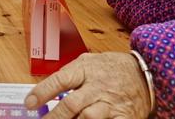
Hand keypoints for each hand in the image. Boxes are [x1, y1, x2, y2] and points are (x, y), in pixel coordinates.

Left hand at [25, 52, 151, 118]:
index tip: (29, 103)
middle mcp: (97, 87)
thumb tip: (48, 87)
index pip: (60, 80)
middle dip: (54, 118)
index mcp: (86, 69)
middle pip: (71, 105)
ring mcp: (110, 104)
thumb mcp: (89, 61)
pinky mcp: (123, 118)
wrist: (145, 73)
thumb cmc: (112, 67)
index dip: (43, 92)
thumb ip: (70, 73)